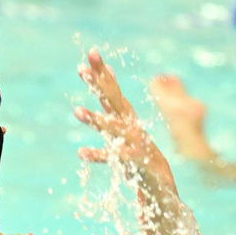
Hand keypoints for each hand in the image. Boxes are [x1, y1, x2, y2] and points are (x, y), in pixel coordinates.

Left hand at [74, 48, 171, 185]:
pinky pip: (113, 157)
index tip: (91, 53)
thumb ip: (112, 101)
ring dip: (95, 119)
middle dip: (98, 84)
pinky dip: (97, 155)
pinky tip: (81, 153)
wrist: (159, 181)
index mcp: (125, 116)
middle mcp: (130, 124)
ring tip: (76, 111)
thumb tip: (106, 72)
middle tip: (82, 69)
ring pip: (112, 127)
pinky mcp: (134, 160)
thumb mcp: (123, 122)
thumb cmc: (136, 150)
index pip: (112, 90)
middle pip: (113, 100)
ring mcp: (134, 141)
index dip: (102, 72)